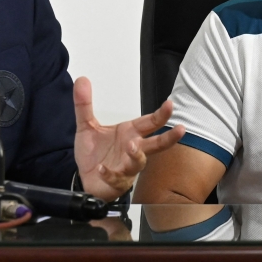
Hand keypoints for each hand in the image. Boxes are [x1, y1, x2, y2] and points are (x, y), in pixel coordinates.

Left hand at [73, 76, 183, 201]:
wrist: (84, 177)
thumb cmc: (94, 153)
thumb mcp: (86, 125)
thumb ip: (84, 104)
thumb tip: (82, 79)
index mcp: (129, 133)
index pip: (149, 122)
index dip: (161, 115)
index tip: (170, 105)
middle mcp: (132, 150)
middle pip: (155, 144)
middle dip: (168, 137)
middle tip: (180, 129)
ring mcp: (126, 168)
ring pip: (138, 162)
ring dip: (136, 154)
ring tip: (131, 145)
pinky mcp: (116, 182)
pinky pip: (116, 178)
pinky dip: (110, 174)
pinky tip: (102, 168)